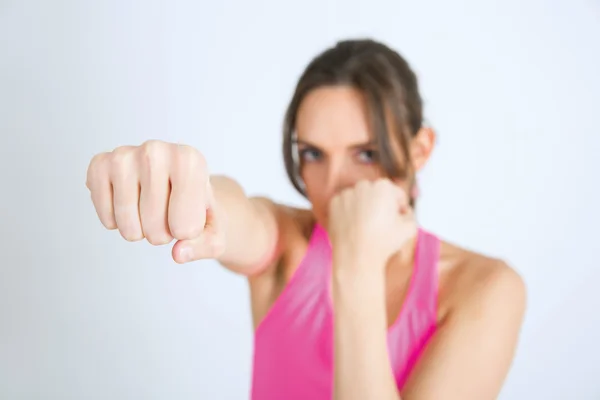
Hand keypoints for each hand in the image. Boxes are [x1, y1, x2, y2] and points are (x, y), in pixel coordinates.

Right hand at [85, 140, 225, 262]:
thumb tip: (178, 253)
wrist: (176, 186)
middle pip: (154, 227)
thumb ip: (206, 246)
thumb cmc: (196, 208)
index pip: (185, 228)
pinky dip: (116, 223)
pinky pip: (106, 218)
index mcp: (190, 161)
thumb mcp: (214, 232)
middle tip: (168, 214)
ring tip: (149, 211)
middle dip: (162, 235)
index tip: (191, 215)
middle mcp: (156, 150)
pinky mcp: (100, 165)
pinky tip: (129, 206)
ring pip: (128, 225)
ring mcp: (124, 155)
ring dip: (139, 231)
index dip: (187, 233)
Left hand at [327, 179, 416, 272]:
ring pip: (360, 198)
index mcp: (384, 187)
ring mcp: (346, 194)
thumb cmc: (383, 242)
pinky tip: (354, 226)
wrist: (356, 257)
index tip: (397, 219)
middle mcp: (363, 186)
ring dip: (364, 207)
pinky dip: (349, 212)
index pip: (396, 194)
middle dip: (380, 204)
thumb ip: (410, 214)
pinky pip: (345, 205)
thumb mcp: (409, 228)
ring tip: (367, 227)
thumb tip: (404, 211)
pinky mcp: (333, 203)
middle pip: (377, 193)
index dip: (399, 207)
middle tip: (382, 223)